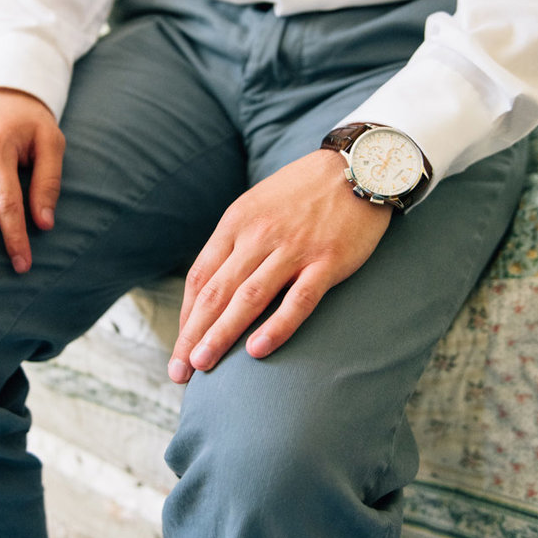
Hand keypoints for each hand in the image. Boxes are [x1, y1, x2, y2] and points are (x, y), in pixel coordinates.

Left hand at [170, 149, 390, 382]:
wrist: (357, 165)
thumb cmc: (301, 193)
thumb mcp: (255, 207)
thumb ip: (234, 243)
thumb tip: (211, 286)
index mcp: (235, 225)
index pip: (201, 278)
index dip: (187, 316)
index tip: (180, 346)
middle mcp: (257, 237)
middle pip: (216, 293)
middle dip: (193, 335)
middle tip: (179, 371)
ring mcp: (293, 249)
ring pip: (248, 298)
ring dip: (221, 334)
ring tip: (203, 366)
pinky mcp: (328, 261)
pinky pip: (298, 299)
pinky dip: (276, 326)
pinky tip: (256, 351)